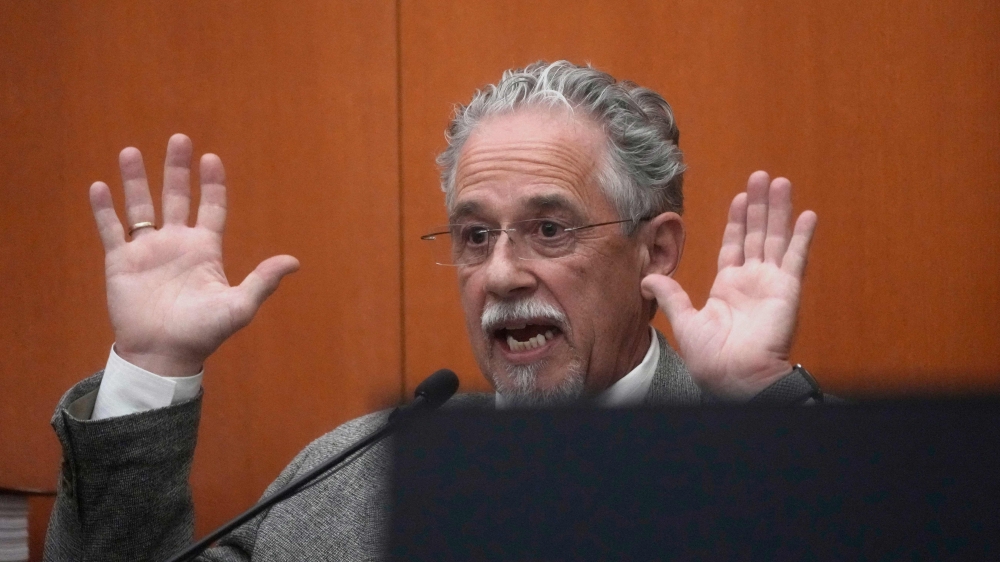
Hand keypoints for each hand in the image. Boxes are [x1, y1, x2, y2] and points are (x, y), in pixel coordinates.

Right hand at [90, 134, 299, 375]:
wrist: (163, 355)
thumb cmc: (203, 333)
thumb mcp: (238, 306)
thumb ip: (262, 281)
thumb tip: (294, 262)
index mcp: (205, 249)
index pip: (211, 207)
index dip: (212, 184)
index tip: (212, 158)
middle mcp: (176, 243)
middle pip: (176, 197)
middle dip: (177, 169)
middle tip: (179, 139)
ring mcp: (148, 251)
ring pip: (140, 207)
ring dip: (135, 180)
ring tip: (129, 151)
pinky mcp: (121, 262)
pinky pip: (111, 229)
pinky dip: (104, 209)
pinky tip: (100, 186)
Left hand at [641, 171, 816, 399]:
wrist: (735, 377)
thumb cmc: (711, 358)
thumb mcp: (684, 321)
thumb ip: (670, 296)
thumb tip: (646, 278)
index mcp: (728, 287)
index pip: (735, 245)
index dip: (738, 220)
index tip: (740, 197)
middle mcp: (752, 281)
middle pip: (757, 234)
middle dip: (759, 205)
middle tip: (761, 176)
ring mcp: (771, 283)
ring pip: (776, 238)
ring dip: (779, 210)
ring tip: (780, 182)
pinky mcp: (787, 289)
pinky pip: (796, 258)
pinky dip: (803, 236)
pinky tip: (808, 214)